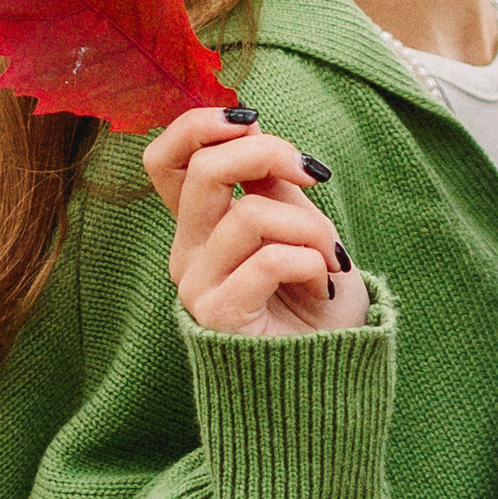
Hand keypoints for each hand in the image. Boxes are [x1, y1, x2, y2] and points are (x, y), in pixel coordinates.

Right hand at [142, 103, 368, 337]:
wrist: (332, 376)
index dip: (200, 126)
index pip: (165, 159)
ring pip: (249, 215)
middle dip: (269, 154)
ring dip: (310, 227)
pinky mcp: (217, 316)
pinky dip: (310, 263)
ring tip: (332, 258)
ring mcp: (197, 286)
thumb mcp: (300, 225)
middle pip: (204, 170)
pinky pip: (267, 260)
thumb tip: (249, 128)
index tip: (253, 122)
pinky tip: (323, 285)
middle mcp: (187, 253)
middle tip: (315, 175)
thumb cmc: (316, 301)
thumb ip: (270, 183)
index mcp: (200, 226)